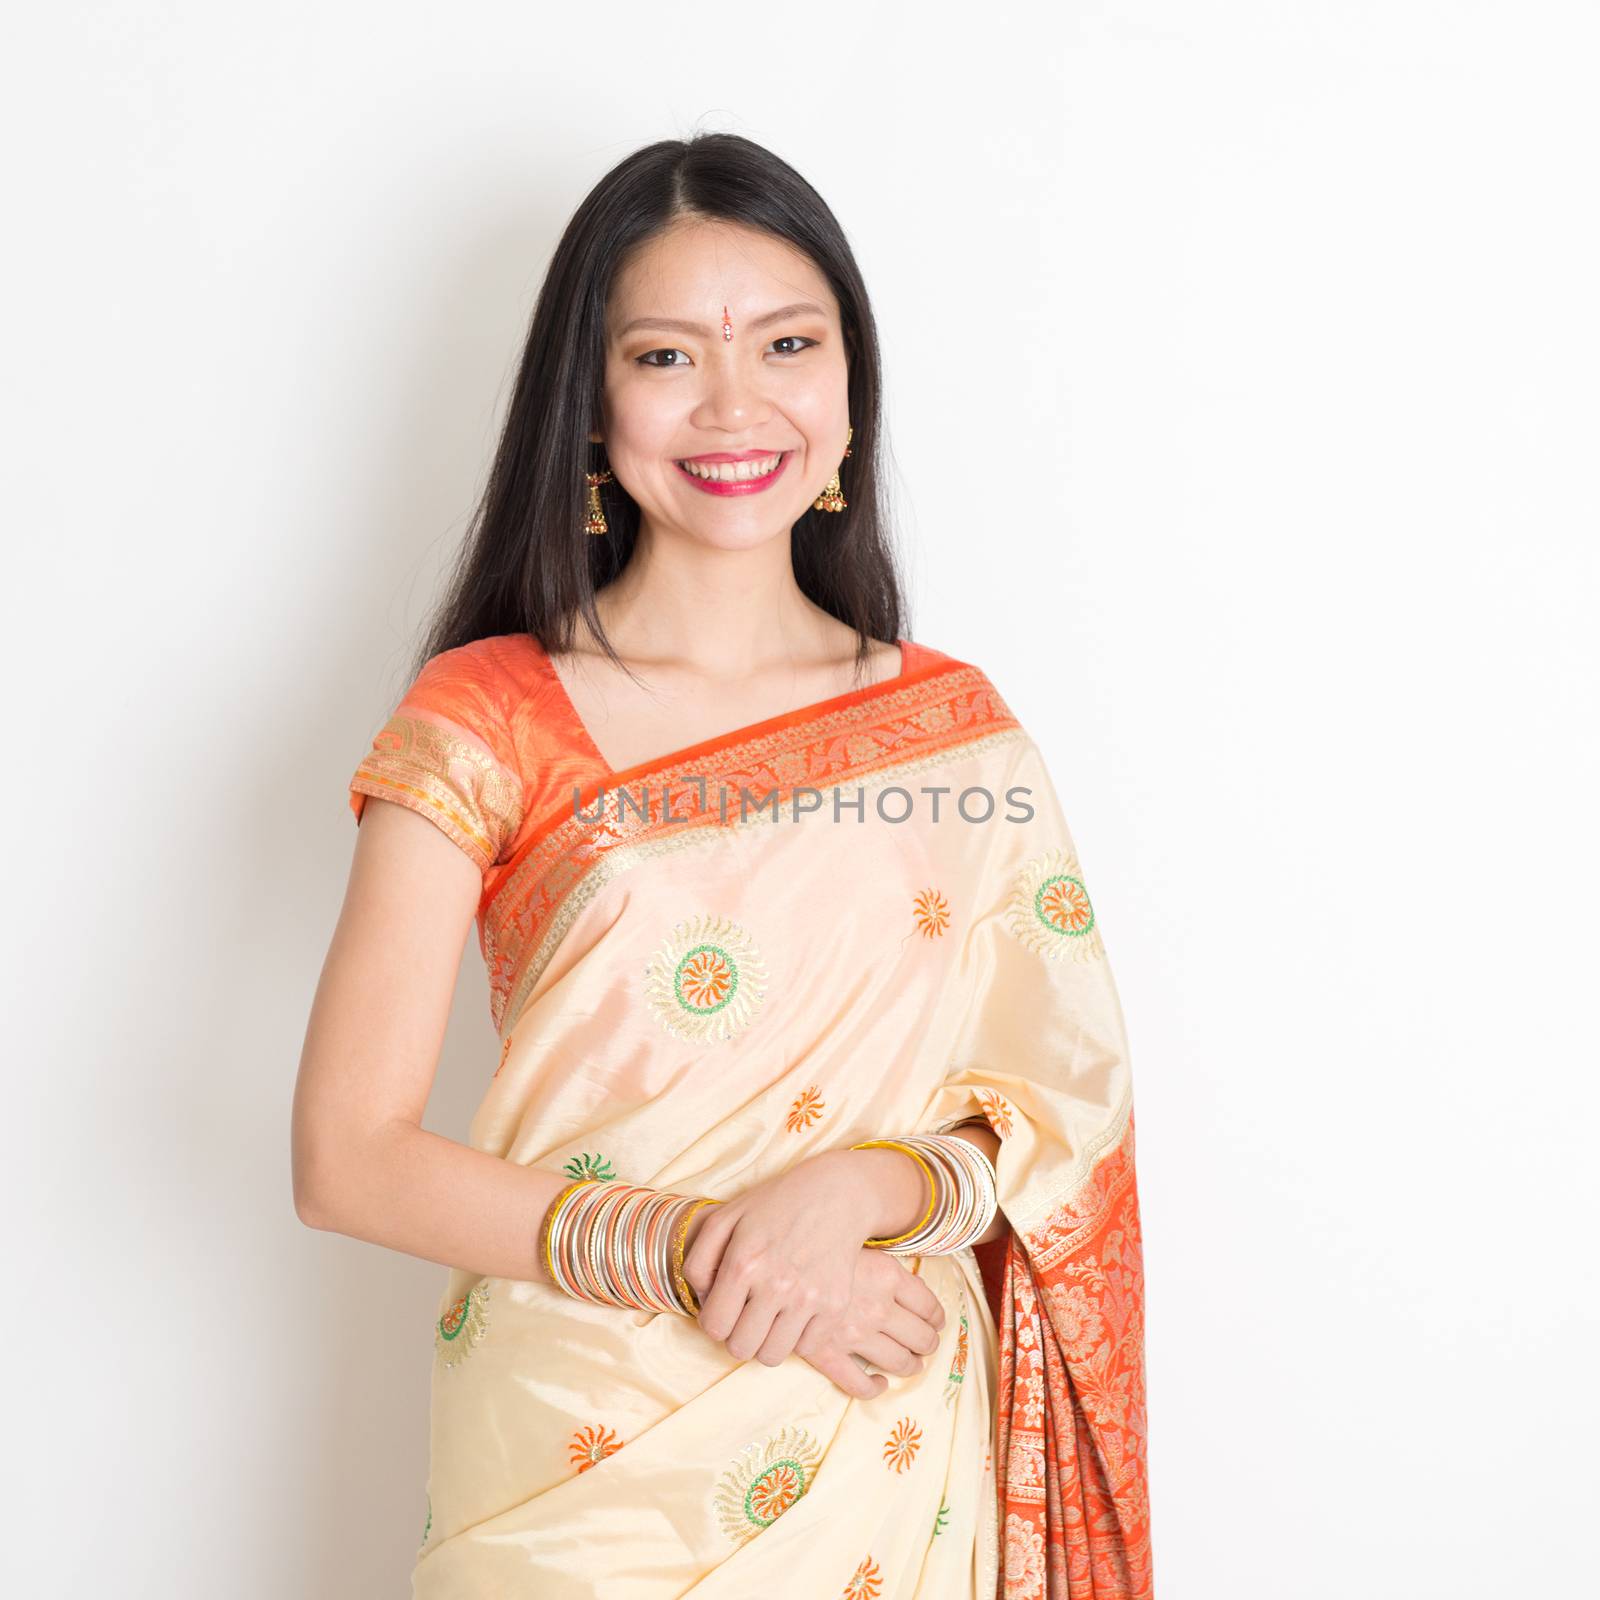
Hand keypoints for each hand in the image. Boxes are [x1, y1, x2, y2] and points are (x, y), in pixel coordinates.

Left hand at [681, 1148, 939, 1368]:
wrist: (836, 1193)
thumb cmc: (774, 1205)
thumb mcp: (726, 1217)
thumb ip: (699, 1261)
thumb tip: (702, 1301)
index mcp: (744, 1262)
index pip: (714, 1326)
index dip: (714, 1321)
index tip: (724, 1308)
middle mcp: (777, 1284)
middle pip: (740, 1348)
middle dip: (737, 1334)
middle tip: (746, 1314)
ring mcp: (809, 1297)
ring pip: (771, 1356)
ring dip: (765, 1340)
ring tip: (769, 1316)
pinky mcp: (835, 1306)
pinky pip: (806, 1348)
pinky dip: (797, 1335)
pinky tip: (795, 1311)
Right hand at [791, 1244, 947, 1399]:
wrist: (770, 1255)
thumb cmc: (813, 1239)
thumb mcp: (856, 1239)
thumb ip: (881, 1261)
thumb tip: (903, 1279)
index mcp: (887, 1275)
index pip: (928, 1305)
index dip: (936, 1317)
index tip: (936, 1321)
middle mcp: (877, 1307)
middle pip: (921, 1337)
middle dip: (928, 1343)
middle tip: (927, 1344)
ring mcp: (855, 1334)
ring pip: (899, 1362)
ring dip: (911, 1366)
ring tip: (912, 1363)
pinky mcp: (829, 1354)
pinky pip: (859, 1384)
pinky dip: (874, 1388)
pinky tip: (879, 1383)